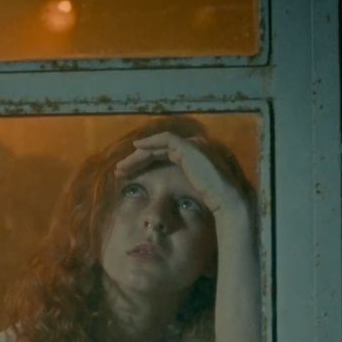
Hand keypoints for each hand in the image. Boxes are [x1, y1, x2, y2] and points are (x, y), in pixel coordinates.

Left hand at [114, 131, 247, 217]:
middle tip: (119, 170)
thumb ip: (170, 189)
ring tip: (122, 166)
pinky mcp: (190, 148)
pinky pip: (167, 139)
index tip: (125, 176)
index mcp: (187, 160)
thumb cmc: (206, 202)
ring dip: (138, 154)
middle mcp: (189, 151)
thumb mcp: (182, 194)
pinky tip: (137, 148)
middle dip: (135, 160)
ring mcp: (190, 147)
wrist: (223, 200)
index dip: (141, 165)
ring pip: (158, 145)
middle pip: (156, 151)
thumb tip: (153, 198)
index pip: (159, 158)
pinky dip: (152, 141)